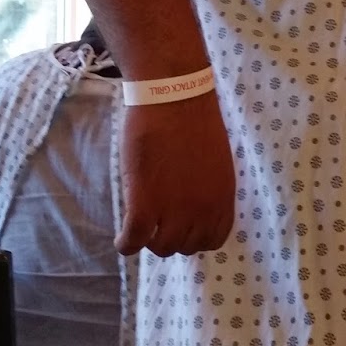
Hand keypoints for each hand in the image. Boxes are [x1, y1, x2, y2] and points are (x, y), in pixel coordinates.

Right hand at [115, 93, 236, 257]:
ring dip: (149, 241)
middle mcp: (202, 211)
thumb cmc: (193, 119)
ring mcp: (173, 211)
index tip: (183, 226)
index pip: (214, 238)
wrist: (172, 97)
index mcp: (222, 198)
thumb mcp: (216, 161)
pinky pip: (133, 242)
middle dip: (172, 237)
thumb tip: (196, 204)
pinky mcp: (144, 206)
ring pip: (161, 248)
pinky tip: (122, 237)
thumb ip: (209, 189)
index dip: (197, 236)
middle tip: (158, 222)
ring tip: (140, 227)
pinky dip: (126, 244)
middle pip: (186, 246)